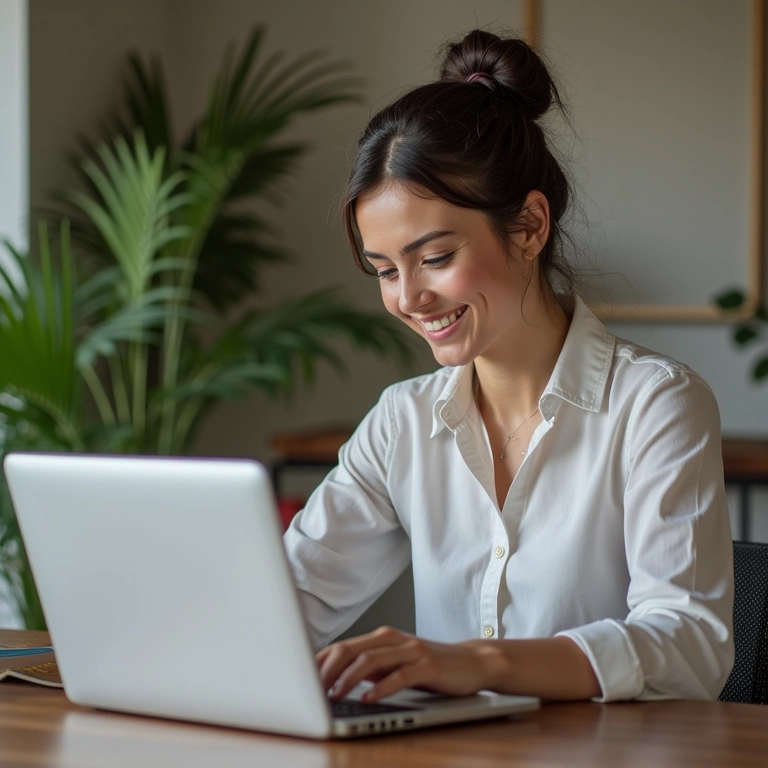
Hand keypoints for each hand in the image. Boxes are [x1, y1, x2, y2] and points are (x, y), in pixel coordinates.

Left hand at [316, 626, 495, 701]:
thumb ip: (368, 667)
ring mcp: (410, 650)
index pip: (341, 647)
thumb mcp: (393, 664)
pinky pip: (399, 675)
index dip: (318, 664)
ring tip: (334, 695)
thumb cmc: (428, 665)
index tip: (299, 681)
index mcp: (380, 638)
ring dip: (348, 679)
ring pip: (370, 660)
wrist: (471, 661)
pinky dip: (380, 687)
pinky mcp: (427, 665)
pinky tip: (368, 699)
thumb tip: (332, 679)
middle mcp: (392, 639)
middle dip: (326, 671)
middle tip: (311, 691)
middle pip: (350, 650)